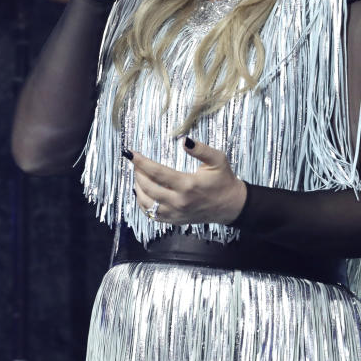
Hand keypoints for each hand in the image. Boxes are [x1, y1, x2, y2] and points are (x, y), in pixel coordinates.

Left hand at [128, 137, 246, 225]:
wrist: (231, 206)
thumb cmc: (223, 180)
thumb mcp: (217, 159)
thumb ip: (200, 149)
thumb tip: (183, 140)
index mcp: (188, 185)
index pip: (157, 173)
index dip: (141, 162)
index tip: (130, 153)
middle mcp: (179, 202)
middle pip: (148, 188)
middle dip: (137, 173)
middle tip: (135, 163)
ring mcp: (176, 213)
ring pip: (146, 203)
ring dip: (137, 188)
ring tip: (137, 176)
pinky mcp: (175, 221)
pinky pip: (152, 215)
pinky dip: (143, 203)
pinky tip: (142, 192)